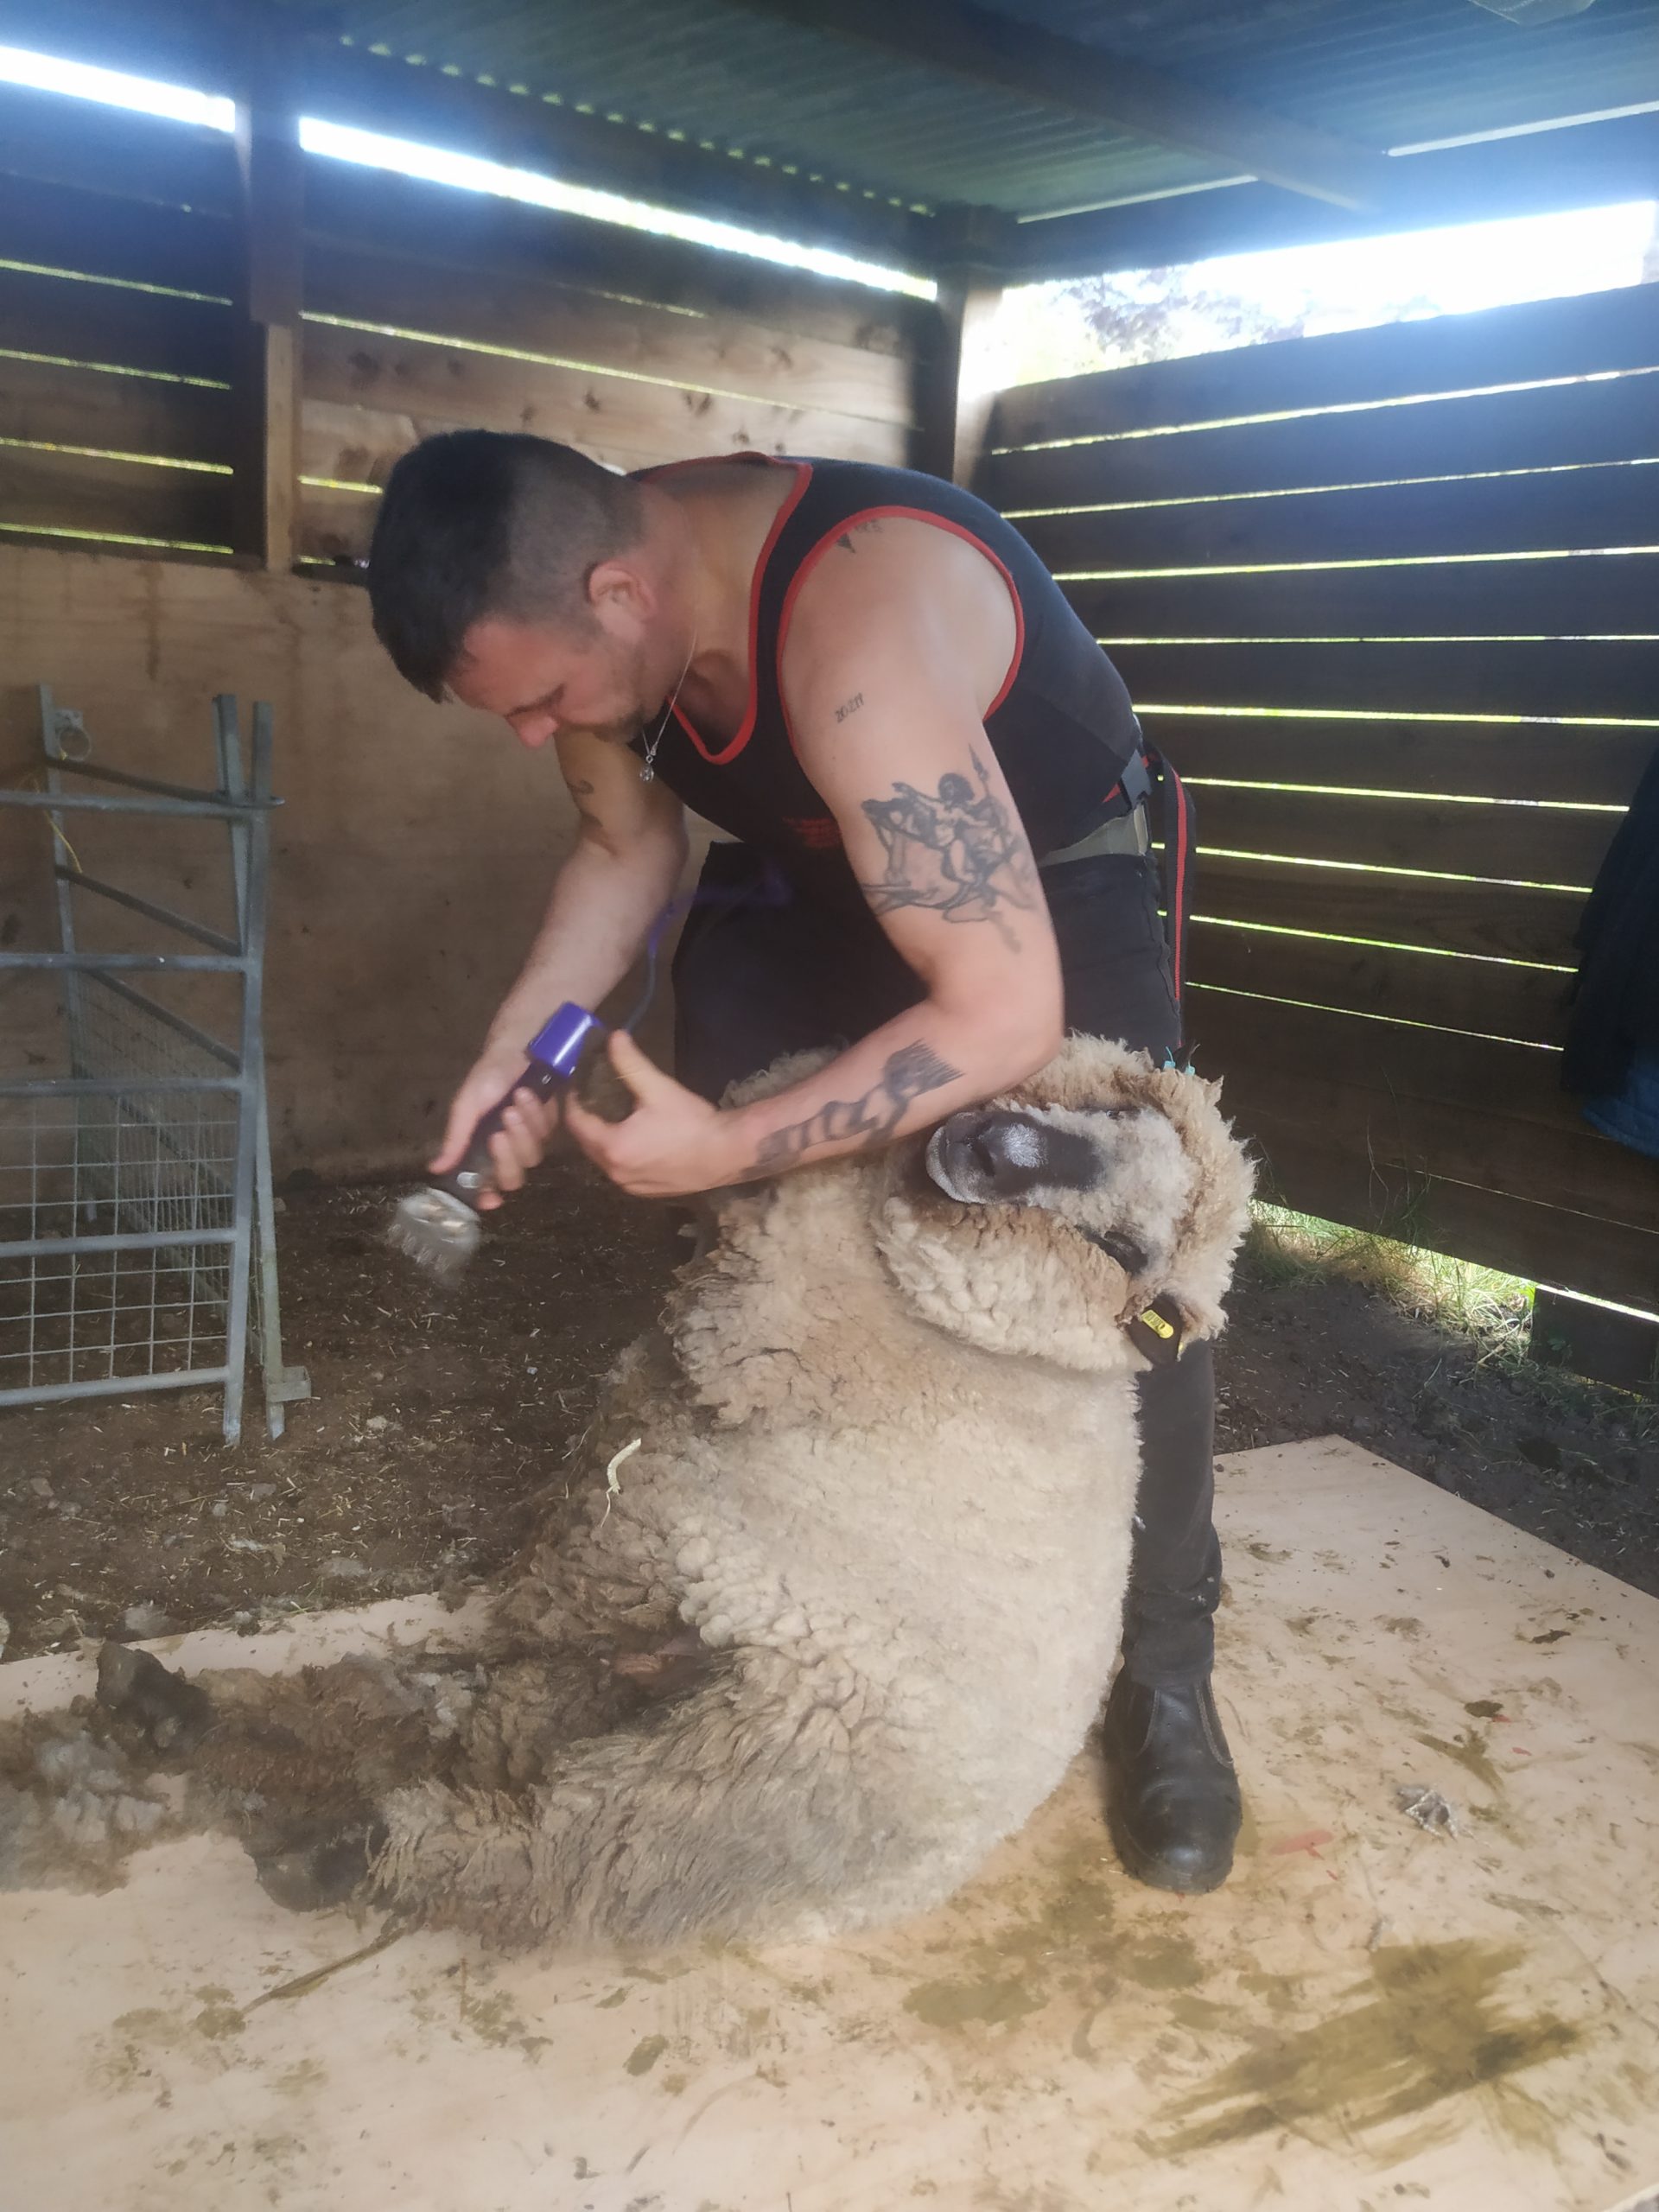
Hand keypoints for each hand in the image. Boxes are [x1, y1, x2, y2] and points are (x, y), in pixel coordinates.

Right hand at [430, 1041, 559, 1210]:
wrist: (522, 1047)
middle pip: (512, 1176)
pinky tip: (528, 1093)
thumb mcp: (468, 1104)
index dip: (487, 1196)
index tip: (489, 1199)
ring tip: (515, 1101)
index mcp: (484, 1148)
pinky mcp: (551, 1123)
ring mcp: (531, 1137)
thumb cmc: (490, 1074)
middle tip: (498, 1131)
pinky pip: (546, 1132)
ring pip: (531, 1155)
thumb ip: (455, 1137)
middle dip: (506, 1155)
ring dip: (522, 1130)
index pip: (487, 1184)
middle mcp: (507, 1148)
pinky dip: (536, 1114)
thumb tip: (435, 1169)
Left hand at [564, 1031, 742, 1196]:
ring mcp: (629, 1186)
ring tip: (610, 1113)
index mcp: (612, 1147)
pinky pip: (620, 1170)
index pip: (575, 1121)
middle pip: (585, 1142)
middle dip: (586, 1117)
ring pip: (602, 1158)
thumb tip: (613, 1037)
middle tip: (592, 1093)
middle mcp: (614, 1173)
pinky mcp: (644, 1192)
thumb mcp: (659, 1088)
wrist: (728, 1155)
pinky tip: (632, 1137)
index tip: (578, 1080)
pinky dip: (618, 1153)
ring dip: (601, 1137)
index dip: (573, 1099)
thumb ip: (630, 1063)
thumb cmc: (692, 1122)